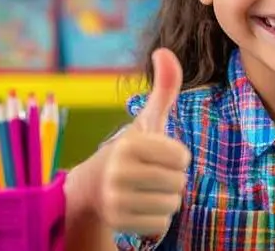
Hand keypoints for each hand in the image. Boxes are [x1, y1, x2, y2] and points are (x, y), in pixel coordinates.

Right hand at [100, 48, 191, 235]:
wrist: (93, 187)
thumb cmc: (131, 151)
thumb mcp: (148, 120)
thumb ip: (164, 88)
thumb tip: (164, 50)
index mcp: (130, 143)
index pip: (182, 158)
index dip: (176, 157)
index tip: (157, 155)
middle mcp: (118, 171)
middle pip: (179, 183)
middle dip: (171, 179)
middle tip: (151, 174)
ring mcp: (115, 198)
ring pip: (172, 205)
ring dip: (165, 199)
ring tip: (145, 189)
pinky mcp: (117, 221)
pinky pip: (160, 224)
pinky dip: (156, 218)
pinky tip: (139, 206)